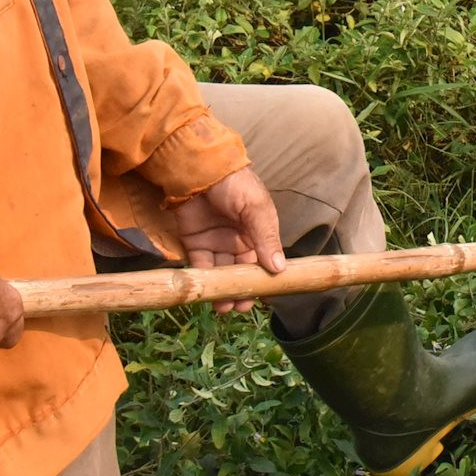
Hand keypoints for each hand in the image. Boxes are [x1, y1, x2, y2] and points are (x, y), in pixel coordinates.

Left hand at [171, 165, 287, 310]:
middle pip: (241, 270)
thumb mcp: (256, 208)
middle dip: (242, 289)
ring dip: (223, 290)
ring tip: (224, 306)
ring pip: (222, 273)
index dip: (263, 279)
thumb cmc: (234, 184)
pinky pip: (201, 266)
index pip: (264, 260)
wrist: (196, 168)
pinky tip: (208, 292)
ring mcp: (216, 242)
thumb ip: (266, 238)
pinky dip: (204, 280)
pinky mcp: (195, 243)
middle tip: (240, 307)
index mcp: (258, 231)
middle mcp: (238, 239)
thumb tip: (280, 269)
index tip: (264, 297)